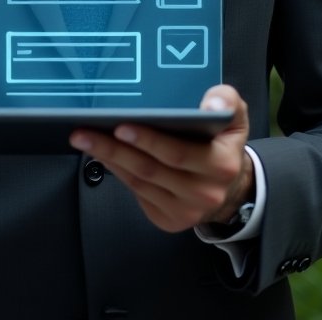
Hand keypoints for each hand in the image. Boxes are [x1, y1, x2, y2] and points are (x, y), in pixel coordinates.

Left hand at [69, 86, 252, 231]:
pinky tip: (103, 155)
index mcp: (221, 165)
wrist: (230, 188)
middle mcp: (204, 192)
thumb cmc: (224, 144)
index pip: (177, 153)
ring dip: (109, 159)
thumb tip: (212, 106)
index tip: (121, 125)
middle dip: (114, 148)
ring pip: (139, 181)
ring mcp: (185, 210)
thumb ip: (226, 101)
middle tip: (86, 131)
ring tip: (86, 139)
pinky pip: (137, 193)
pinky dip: (117, 172)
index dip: (147, 140)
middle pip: (150, 168)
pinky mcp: (169, 219)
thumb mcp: (235, 117)